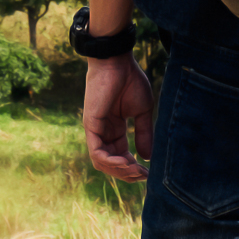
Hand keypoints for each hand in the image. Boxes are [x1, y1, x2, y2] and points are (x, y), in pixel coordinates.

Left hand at [83, 55, 154, 181]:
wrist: (117, 62)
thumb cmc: (130, 81)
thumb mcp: (142, 111)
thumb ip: (144, 133)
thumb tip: (147, 157)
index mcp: (115, 128)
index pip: (120, 156)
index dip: (133, 167)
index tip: (148, 173)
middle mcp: (103, 131)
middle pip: (110, 163)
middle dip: (127, 173)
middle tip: (142, 176)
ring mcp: (95, 129)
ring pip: (101, 162)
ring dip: (119, 170)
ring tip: (135, 170)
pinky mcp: (90, 125)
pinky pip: (96, 152)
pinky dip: (110, 161)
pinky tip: (126, 162)